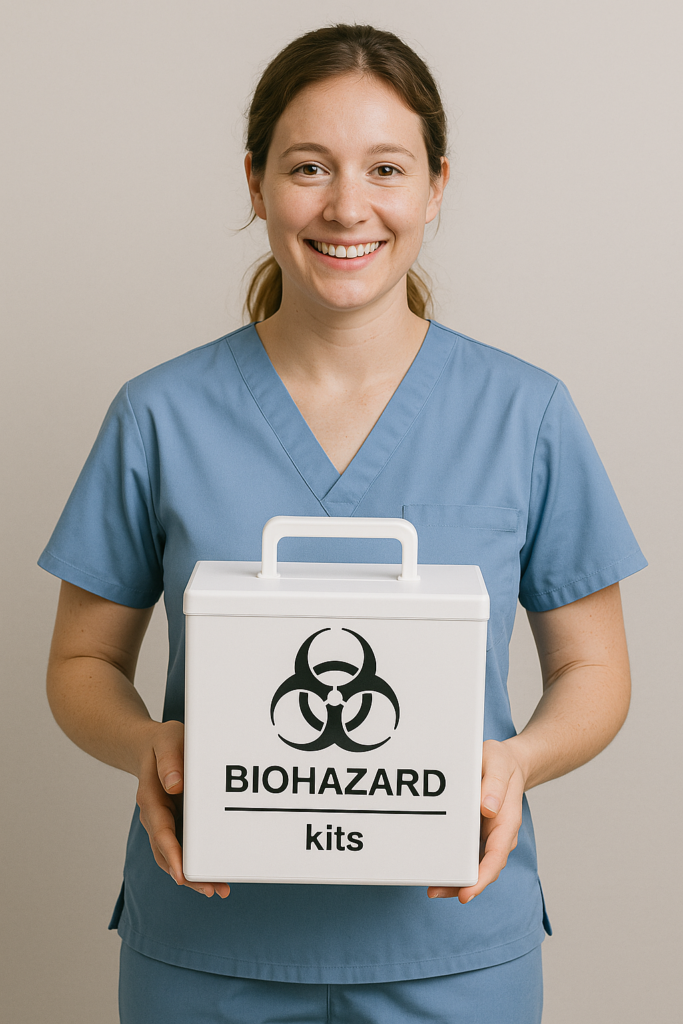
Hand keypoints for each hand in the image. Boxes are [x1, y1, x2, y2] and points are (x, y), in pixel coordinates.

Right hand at [135, 720, 229, 898]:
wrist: (151, 745)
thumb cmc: (162, 742)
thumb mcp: (166, 741)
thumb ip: (169, 761)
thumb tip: (175, 785)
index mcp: (151, 799)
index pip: (160, 831)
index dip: (171, 853)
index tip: (182, 874)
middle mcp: (155, 816)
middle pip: (168, 853)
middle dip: (188, 874)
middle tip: (211, 889)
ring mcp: (165, 822)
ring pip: (176, 855)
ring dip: (194, 875)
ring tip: (218, 888)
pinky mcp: (177, 823)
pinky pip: (185, 847)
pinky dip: (197, 862)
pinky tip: (216, 873)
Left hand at [427, 739, 526, 903]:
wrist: (508, 763)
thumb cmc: (502, 762)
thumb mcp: (498, 763)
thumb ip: (494, 784)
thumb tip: (488, 809)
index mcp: (506, 821)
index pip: (496, 855)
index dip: (482, 876)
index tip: (466, 892)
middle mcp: (499, 834)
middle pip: (484, 868)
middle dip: (462, 885)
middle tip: (435, 892)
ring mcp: (489, 836)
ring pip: (475, 865)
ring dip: (456, 879)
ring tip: (432, 888)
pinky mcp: (478, 834)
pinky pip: (468, 853)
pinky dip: (455, 863)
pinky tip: (438, 868)